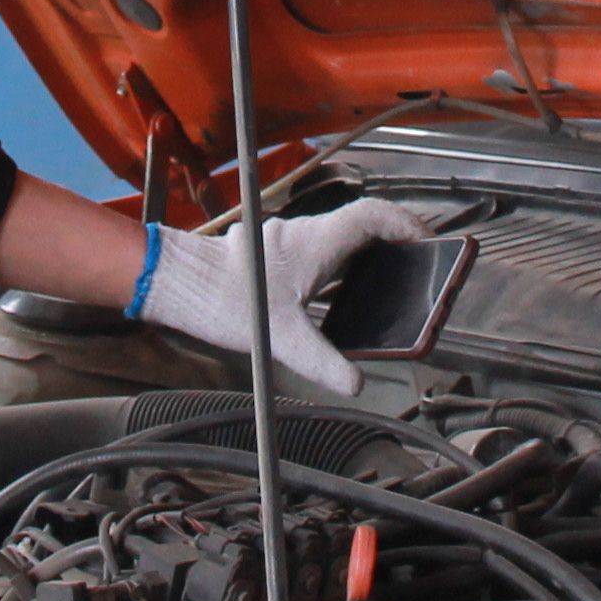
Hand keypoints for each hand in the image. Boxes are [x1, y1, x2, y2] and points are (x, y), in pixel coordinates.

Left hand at [132, 196, 433, 398]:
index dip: (405, 224)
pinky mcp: (270, 258)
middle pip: (359, 227)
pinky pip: (315, 255)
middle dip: (390, 242)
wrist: (174, 282)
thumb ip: (322, 362)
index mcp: (315, 243)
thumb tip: (354, 383)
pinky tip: (332, 300)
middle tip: (411, 264)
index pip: (372, 216)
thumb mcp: (281, 338)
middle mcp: (302, 236)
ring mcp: (285, 245)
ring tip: (381, 284)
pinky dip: (334, 270)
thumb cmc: (220, 298)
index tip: (425, 239)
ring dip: (361, 256)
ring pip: (335, 241)